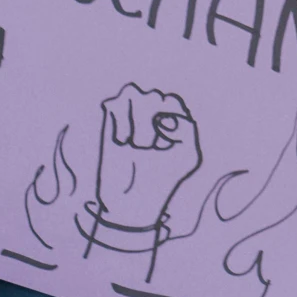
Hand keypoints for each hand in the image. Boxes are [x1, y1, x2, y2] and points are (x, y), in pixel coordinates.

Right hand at [94, 83, 202, 233]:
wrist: (132, 203)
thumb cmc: (162, 178)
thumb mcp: (187, 155)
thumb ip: (186, 128)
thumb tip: (163, 119)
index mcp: (174, 116)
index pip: (171, 101)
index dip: (168, 123)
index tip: (165, 147)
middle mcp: (152, 111)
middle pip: (153, 96)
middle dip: (151, 124)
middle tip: (148, 149)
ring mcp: (130, 116)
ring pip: (133, 93)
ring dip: (135, 122)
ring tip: (134, 145)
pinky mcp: (109, 124)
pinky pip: (113, 103)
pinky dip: (119, 122)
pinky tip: (121, 142)